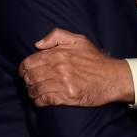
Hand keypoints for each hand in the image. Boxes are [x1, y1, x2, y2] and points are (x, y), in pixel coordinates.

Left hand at [19, 28, 134, 106]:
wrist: (111, 78)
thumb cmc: (94, 59)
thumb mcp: (79, 40)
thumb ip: (57, 35)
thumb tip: (38, 44)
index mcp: (58, 53)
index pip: (29, 63)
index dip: (24, 69)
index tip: (26, 72)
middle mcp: (58, 68)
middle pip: (30, 77)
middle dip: (27, 81)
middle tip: (32, 82)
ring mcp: (62, 83)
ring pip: (35, 90)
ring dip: (32, 92)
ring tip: (36, 91)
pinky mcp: (66, 97)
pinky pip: (43, 101)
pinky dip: (39, 101)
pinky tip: (42, 98)